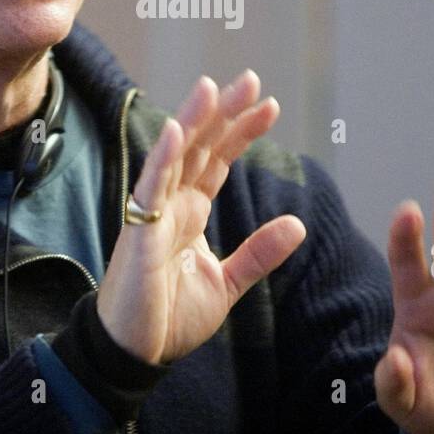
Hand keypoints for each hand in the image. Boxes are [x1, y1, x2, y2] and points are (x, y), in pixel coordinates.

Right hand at [96, 70, 307, 365]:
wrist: (135, 354)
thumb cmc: (169, 318)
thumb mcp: (227, 283)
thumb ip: (258, 253)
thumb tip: (298, 223)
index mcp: (189, 212)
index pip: (217, 160)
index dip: (241, 132)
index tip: (270, 105)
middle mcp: (170, 205)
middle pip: (199, 147)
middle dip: (223, 112)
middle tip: (250, 79)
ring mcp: (152, 215)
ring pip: (174, 156)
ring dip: (193, 120)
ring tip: (213, 87)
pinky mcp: (139, 233)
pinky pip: (150, 189)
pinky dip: (162, 158)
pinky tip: (176, 130)